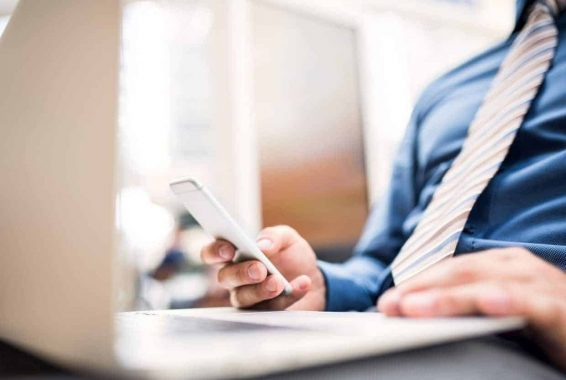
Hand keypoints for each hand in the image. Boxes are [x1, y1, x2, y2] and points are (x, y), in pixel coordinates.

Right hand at [200, 225, 325, 310]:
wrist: (314, 278)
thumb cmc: (292, 256)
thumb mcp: (287, 238)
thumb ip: (274, 236)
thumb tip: (262, 244)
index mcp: (235, 255)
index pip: (212, 253)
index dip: (215, 252)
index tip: (229, 250)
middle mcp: (236, 278)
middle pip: (225, 278)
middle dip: (241, 273)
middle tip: (259, 270)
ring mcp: (249, 299)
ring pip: (244, 299)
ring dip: (261, 290)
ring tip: (278, 282)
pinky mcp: (267, 314)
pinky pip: (273, 308)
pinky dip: (290, 295)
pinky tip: (302, 284)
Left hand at [378, 248, 565, 370]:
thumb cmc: (545, 324)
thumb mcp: (499, 314)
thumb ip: (468, 311)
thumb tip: (422, 316)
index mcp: (496, 265)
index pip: (447, 273)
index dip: (415, 285)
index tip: (386, 303)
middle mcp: (514, 267)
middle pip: (457, 274)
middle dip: (419, 290)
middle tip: (388, 306)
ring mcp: (536, 282)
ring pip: (484, 284)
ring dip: (447, 296)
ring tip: (413, 307)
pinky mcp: (558, 305)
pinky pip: (529, 301)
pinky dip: (508, 299)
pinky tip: (488, 303)